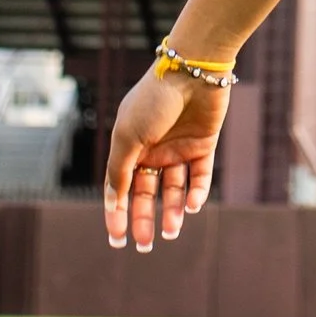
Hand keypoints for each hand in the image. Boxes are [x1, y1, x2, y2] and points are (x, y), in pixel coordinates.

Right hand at [102, 64, 229, 249]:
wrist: (193, 71)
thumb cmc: (154, 101)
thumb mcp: (128, 136)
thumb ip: (120, 170)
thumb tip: (112, 202)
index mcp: (129, 146)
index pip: (120, 188)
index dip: (117, 214)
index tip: (117, 240)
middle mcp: (153, 150)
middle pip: (147, 193)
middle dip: (145, 219)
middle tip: (146, 245)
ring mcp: (178, 148)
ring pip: (174, 189)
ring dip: (171, 211)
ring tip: (170, 231)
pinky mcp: (203, 145)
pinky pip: (199, 176)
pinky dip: (196, 193)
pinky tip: (191, 205)